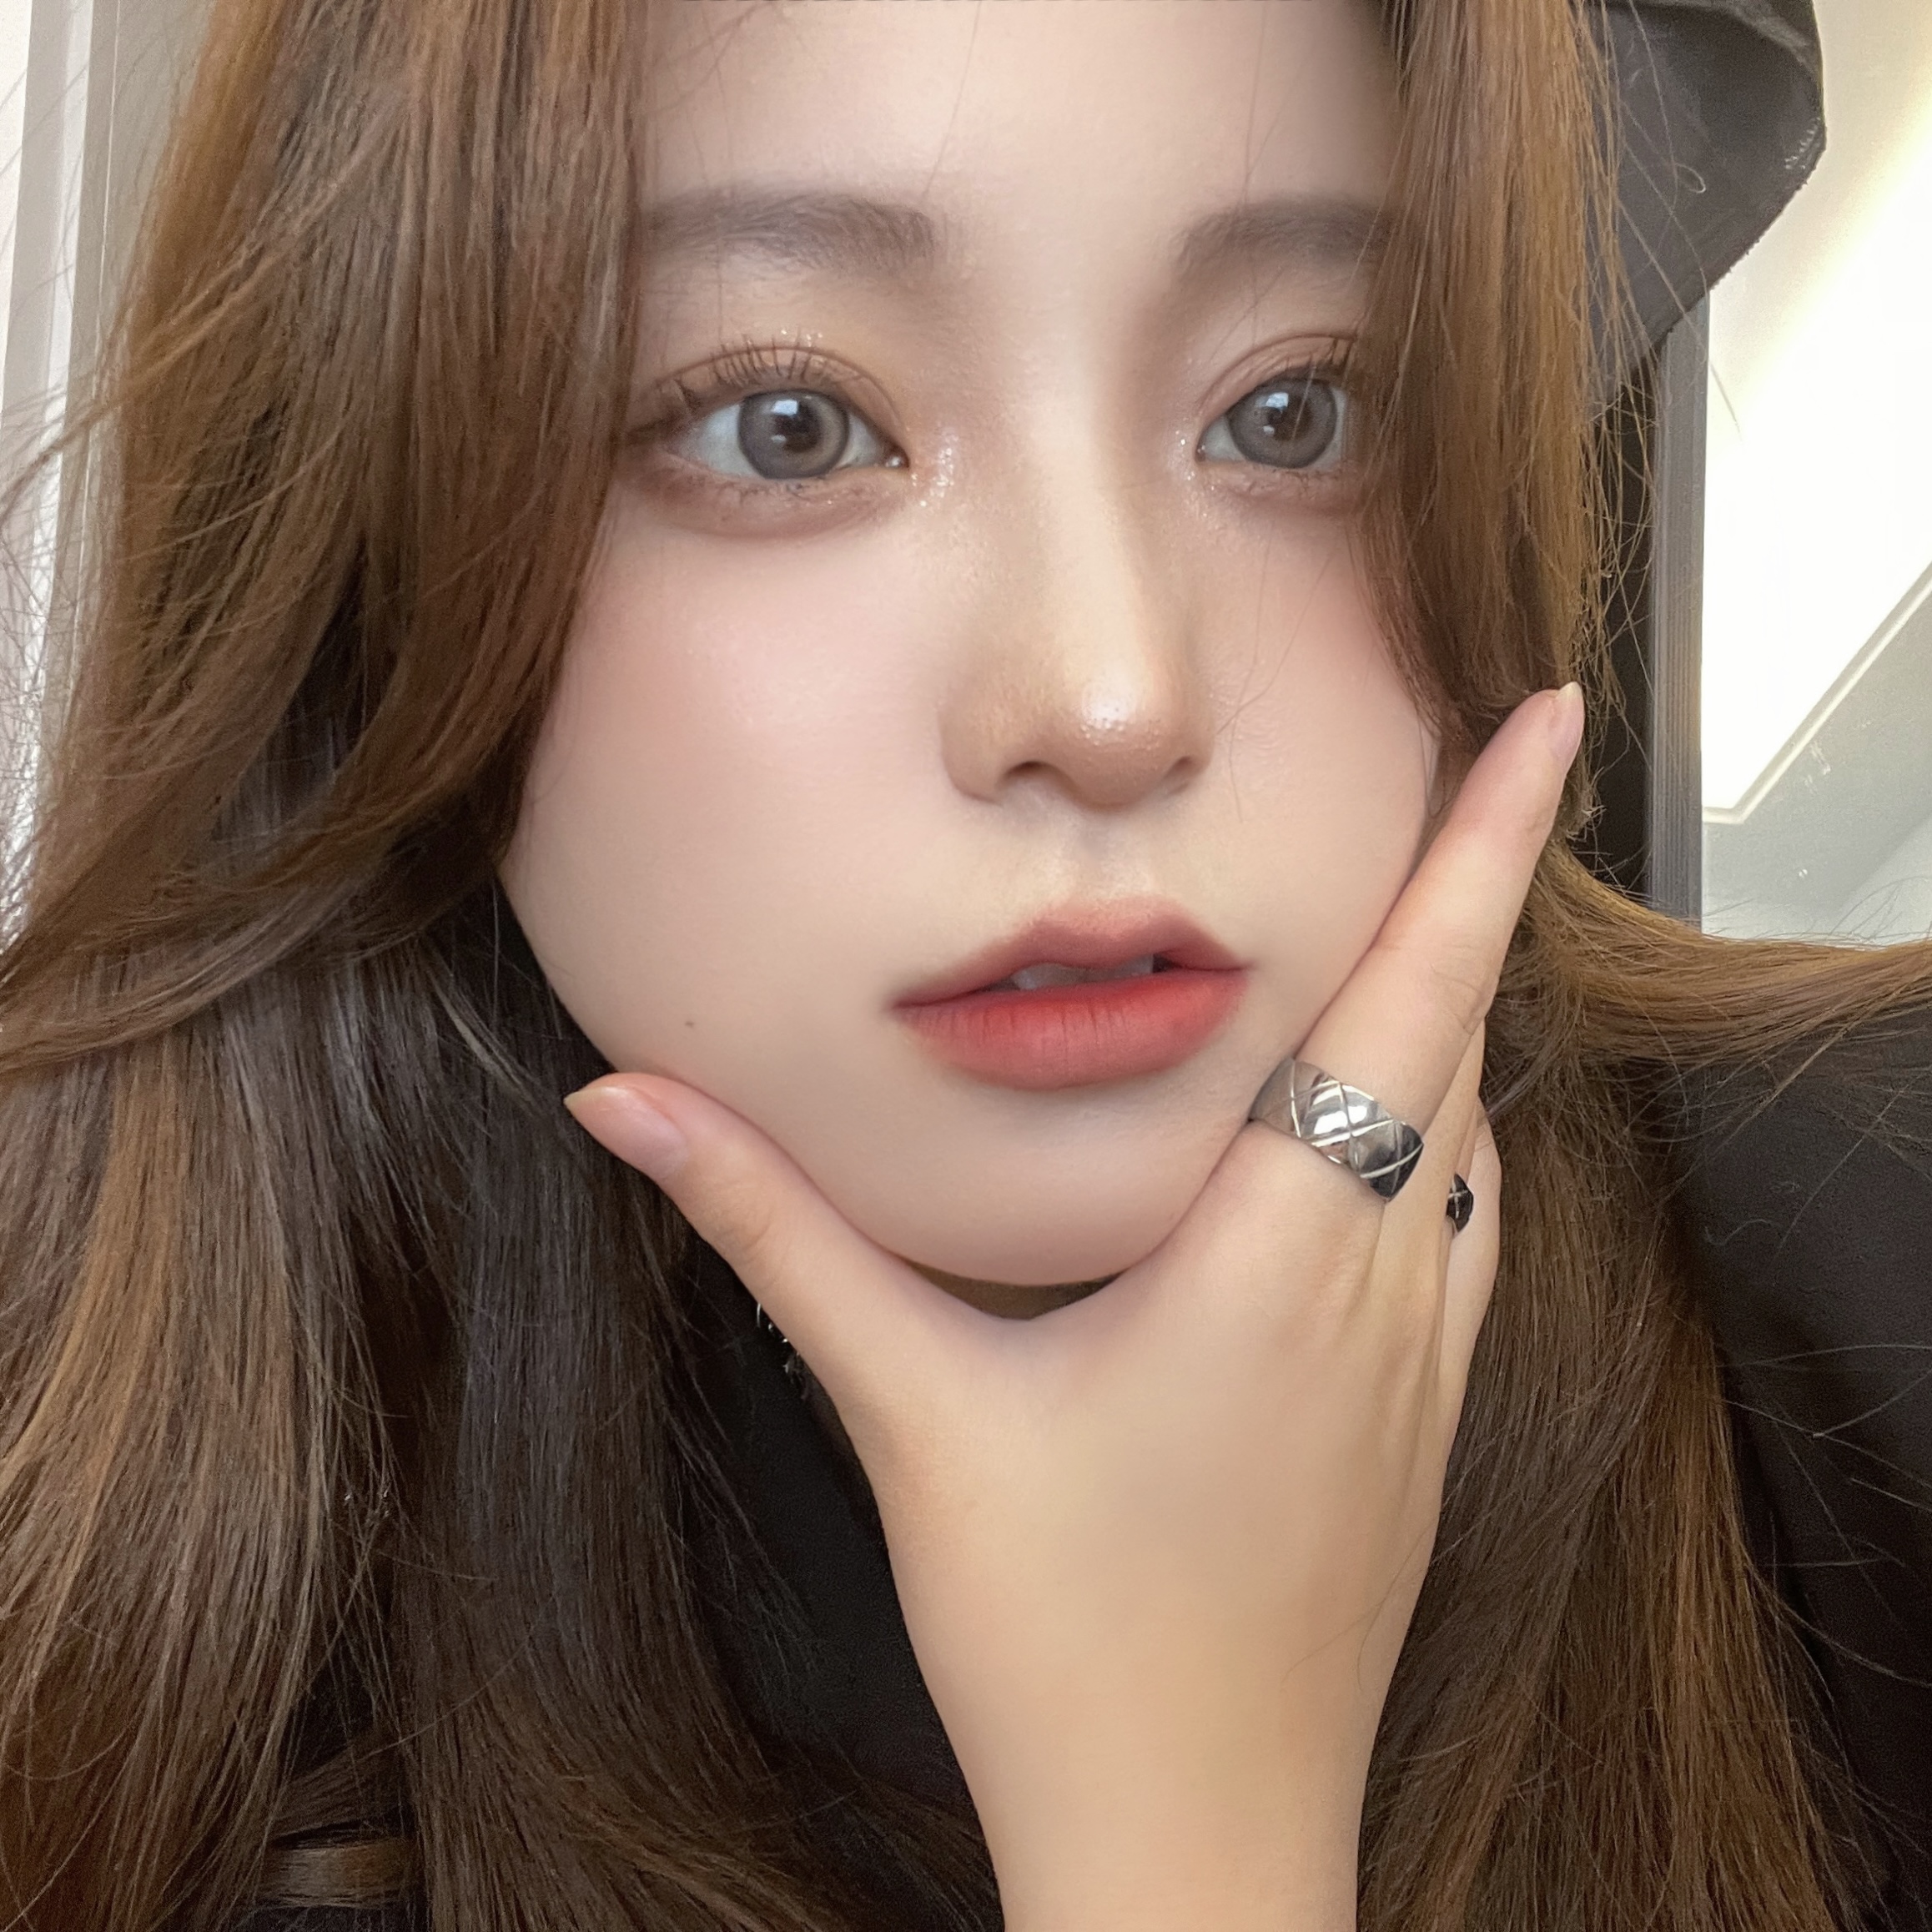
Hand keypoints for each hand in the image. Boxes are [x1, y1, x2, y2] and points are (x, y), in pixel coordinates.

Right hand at [567, 685, 1581, 1931]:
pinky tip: (1392, 1128)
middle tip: (1467, 768)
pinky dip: (1448, 1130)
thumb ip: (772, 1233)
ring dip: (1458, 1009)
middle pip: (1463, 1037)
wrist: (1191, 1843)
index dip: (1484, 842)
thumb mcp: (904, 1409)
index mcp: (1279, 1254)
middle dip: (1473, 888)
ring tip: (1423, 912)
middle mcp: (1383, 1288)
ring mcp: (1423, 1363)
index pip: (1412, 995)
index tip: (1552, 715)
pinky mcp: (1425, 1423)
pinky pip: (1468, 1226)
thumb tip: (628, 1103)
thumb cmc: (1060, 1640)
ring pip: (1476, 1131)